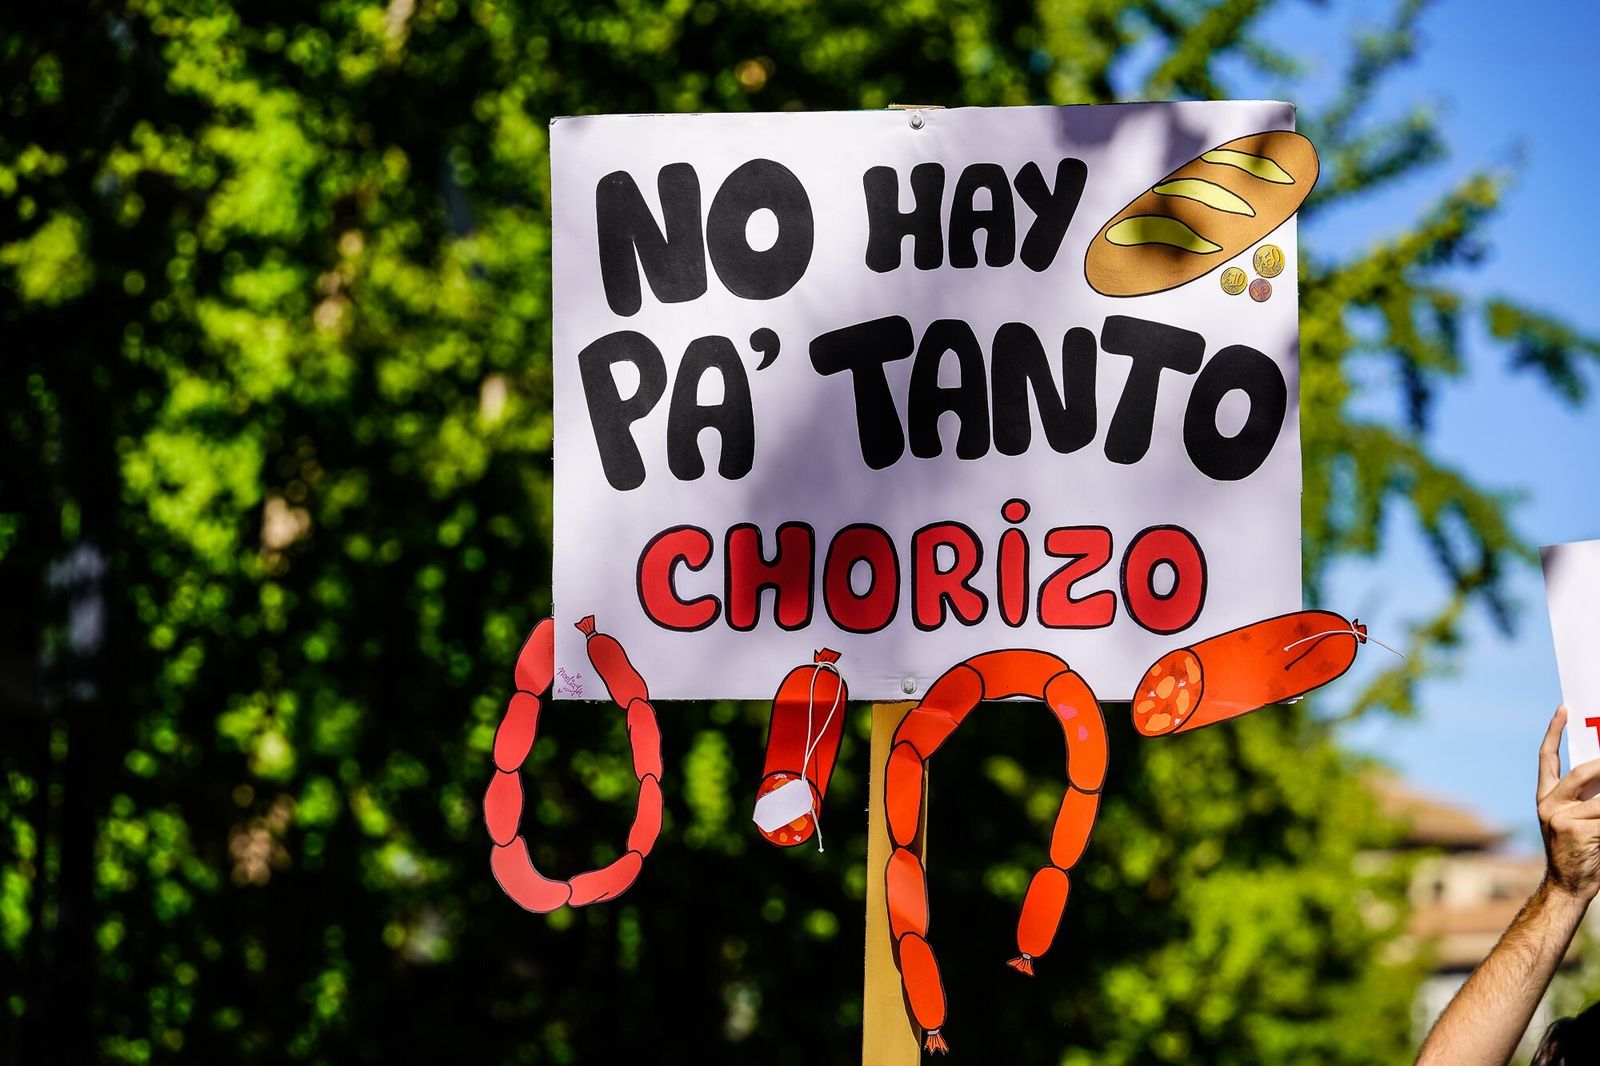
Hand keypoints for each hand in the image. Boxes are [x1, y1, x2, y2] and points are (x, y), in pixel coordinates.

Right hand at [1536, 706, 1599, 902]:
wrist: (1568, 886)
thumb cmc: (1580, 852)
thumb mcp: (1577, 820)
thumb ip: (1587, 797)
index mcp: (1545, 798)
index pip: (1547, 758)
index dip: (1554, 732)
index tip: (1564, 709)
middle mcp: (1548, 804)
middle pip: (1580, 772)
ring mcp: (1560, 818)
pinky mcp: (1577, 830)